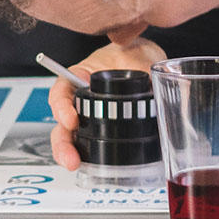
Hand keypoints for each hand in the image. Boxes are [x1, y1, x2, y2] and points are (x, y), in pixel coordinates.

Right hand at [48, 37, 165, 170]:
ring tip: (75, 164)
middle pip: (62, 120)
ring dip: (70, 153)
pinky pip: (88, 145)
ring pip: (71, 136)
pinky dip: (87, 157)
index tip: (72, 120)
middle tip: (71, 156)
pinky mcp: (101, 131)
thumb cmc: (135, 53)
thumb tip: (156, 85)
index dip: (62, 105)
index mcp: (82, 74)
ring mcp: (89, 116)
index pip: (63, 89)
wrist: (145, 63)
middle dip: (63, 141)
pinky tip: (90, 166)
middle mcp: (81, 97)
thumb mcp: (139, 56)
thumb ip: (144, 69)